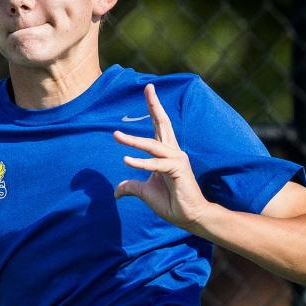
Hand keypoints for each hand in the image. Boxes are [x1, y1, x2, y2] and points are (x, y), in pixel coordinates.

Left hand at [113, 83, 212, 230]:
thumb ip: (131, 187)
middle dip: (154, 105)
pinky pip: (156, 164)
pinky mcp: (178, 171)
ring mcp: (176, 160)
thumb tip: (116, 192)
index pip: (158, 126)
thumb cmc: (171, 202)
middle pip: (162, 124)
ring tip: (116, 135)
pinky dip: (141, 162)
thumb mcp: (144, 192)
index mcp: (166, 153)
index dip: (153, 109)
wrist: (190, 218)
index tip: (148, 89)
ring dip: (133, 141)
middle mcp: (173, 152)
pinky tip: (127, 159)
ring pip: (153, 145)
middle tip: (148, 88)